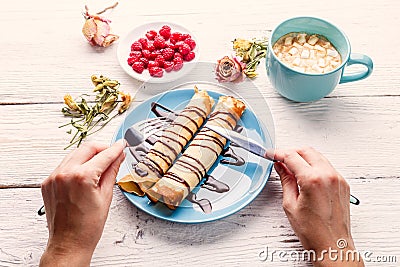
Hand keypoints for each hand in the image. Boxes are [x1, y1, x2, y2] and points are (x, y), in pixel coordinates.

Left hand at [40, 140, 125, 266]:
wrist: (69, 243)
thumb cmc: (88, 226)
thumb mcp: (106, 196)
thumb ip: (112, 171)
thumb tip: (118, 156)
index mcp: (82, 177)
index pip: (103, 155)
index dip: (116, 149)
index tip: (122, 145)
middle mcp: (65, 173)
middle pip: (87, 148)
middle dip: (102, 148)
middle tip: (113, 153)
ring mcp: (54, 177)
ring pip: (74, 154)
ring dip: (89, 155)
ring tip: (101, 164)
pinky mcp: (48, 182)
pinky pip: (64, 165)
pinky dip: (77, 164)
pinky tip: (86, 172)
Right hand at [274, 147, 362, 266]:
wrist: (332, 245)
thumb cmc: (313, 231)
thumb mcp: (290, 204)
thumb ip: (285, 180)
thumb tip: (281, 167)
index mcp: (313, 180)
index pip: (292, 156)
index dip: (278, 153)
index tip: (271, 154)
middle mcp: (328, 176)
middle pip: (307, 151)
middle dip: (291, 151)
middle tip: (279, 158)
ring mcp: (338, 179)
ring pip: (318, 156)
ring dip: (303, 157)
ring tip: (291, 166)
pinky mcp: (343, 184)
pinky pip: (327, 166)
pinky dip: (314, 165)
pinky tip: (305, 173)